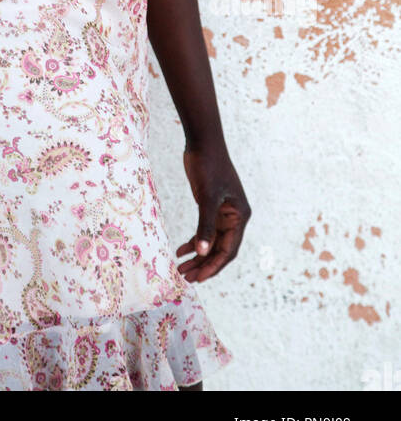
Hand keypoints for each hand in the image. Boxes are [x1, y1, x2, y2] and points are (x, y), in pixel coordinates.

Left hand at [176, 144, 250, 283]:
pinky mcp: (211, 207)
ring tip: (181, 268)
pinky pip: (204, 230)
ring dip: (197, 255)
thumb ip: (205, 225)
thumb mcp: (206, 197)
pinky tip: (180, 250)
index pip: (228, 250)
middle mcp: (234, 217)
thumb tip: (202, 253)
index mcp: (240, 216)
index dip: (213, 266)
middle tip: (186, 278)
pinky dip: (194, 241)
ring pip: (211, 241)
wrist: (202, 142)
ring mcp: (223, 212)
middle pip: (220, 249)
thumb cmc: (208, 166)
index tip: (198, 278)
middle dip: (204, 264)